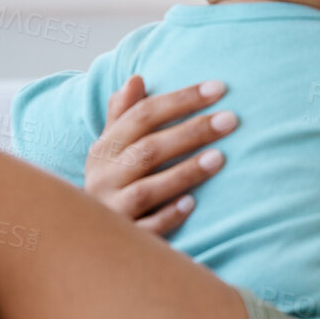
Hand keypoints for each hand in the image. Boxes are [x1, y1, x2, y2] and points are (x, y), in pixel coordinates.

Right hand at [83, 75, 236, 234]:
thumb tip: (136, 79)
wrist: (89, 239)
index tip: (219, 88)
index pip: (142, 115)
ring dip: (184, 173)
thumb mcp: (111, 150)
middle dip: (191, 132)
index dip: (180, 99)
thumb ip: (123, 116)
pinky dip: (168, 216)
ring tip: (220, 158)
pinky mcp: (124, 240)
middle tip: (231, 119)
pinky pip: (146, 229)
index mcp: (103, 150)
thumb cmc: (113, 184)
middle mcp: (104, 178)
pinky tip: (192, 204)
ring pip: (147, 189)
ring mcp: (112, 210)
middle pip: (149, 149)